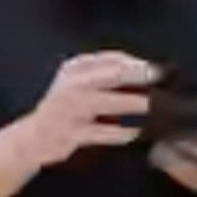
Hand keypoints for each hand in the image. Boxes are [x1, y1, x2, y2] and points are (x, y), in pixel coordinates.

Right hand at [12, 52, 156, 166]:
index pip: (112, 58)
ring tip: (156, 110)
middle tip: (162, 80)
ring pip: (110, 102)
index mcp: (75, 68)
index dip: (138, 63)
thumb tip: (148, 71)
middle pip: (112, 75)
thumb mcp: (79, 82)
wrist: (34, 137)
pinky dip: (123, 133)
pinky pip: (105, 132)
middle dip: (140, 75)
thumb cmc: (65, 107)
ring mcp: (71, 109)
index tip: (160, 70)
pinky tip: (136, 133)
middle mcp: (72, 84)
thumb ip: (107, 74)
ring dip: (135, 104)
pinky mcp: (73, 133)